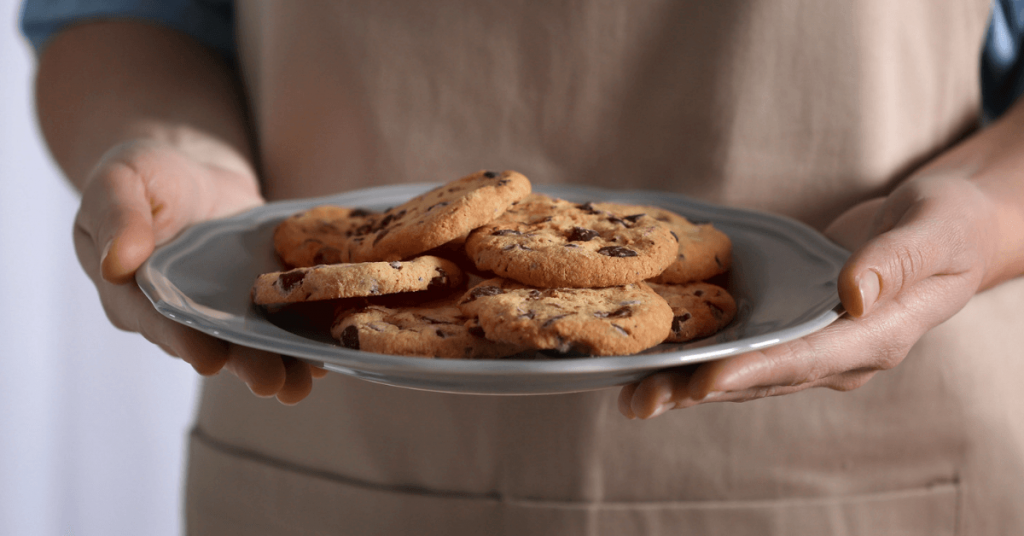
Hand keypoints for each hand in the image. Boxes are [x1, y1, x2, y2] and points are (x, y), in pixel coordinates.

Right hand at [74, 140, 326, 403]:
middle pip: (212, 343)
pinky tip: (326, 351)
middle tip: (274, 384)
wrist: (194, 166)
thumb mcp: (120, 182)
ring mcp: (223, 307)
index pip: (158, 321)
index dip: (184, 341)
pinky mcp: (258, 295)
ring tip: (306, 381)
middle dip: (244, 364)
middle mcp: (180, 311)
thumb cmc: (146, 173)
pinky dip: (303, 333)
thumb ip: (118, 218)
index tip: (210, 359)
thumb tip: (117, 263)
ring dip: (280, 362)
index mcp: (134, 293)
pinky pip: (281, 318)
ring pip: (250, 341)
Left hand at [618, 173, 996, 418]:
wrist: (946, 228)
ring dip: (688, 383)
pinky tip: (653, 356)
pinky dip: (700, 354)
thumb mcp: (933, 231)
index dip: (753, 372)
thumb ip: (897, 260)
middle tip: (640, 401)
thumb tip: (853, 291)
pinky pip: (743, 346)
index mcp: (876, 337)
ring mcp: (814, 345)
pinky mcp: (793, 327)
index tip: (704, 383)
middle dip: (700, 389)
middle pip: (761, 378)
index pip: (807, 361)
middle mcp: (838, 354)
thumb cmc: (946, 225)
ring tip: (631, 394)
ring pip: (744, 370)